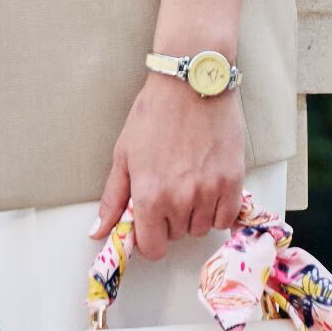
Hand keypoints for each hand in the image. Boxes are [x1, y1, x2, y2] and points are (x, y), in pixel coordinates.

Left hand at [93, 72, 248, 263]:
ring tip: (189, 182)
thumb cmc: (154, 113)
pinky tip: (208, 187)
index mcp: (149, 195)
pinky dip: (218, 209)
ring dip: (194, 214)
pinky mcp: (232, 182)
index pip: (152, 247)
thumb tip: (99, 232)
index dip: (149, 237)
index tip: (150, 222)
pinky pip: (226, 218)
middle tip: (169, 187)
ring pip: (201, 228)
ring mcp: (209, 192)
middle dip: (170, 219)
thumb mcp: (124, 155)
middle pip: (176, 235)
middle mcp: (180, 199)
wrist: (191, 83)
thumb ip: (113, 199)